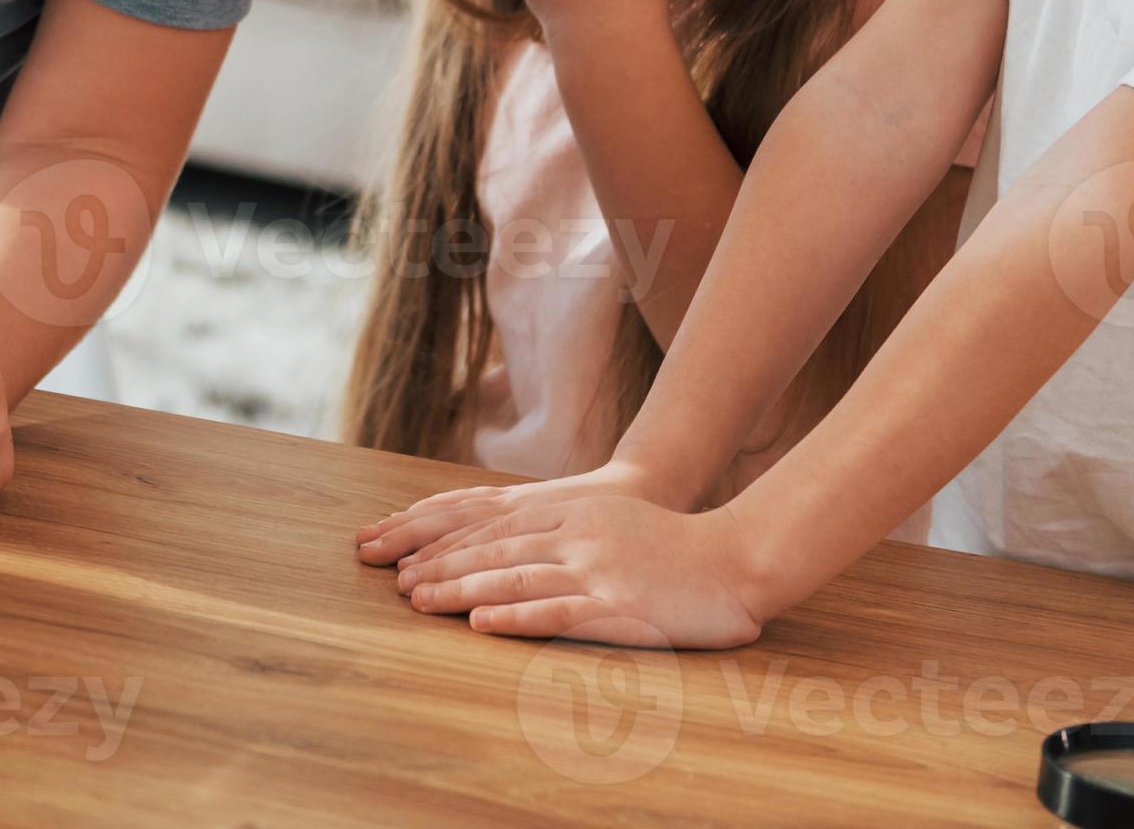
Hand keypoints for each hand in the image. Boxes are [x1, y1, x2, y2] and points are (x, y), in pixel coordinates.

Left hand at [390, 495, 771, 647]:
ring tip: (420, 601)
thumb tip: (508, 542)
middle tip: (397, 582)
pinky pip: (557, 611)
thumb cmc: (671, 543)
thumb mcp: (609, 518)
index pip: (494, 522)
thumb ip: (562, 523)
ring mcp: (597, 567)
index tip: (407, 556)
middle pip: (493, 548)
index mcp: (573, 508)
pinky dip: (515, 618)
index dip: (447, 540)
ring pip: (514, 577)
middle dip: (440, 565)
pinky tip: (482, 624)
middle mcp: (576, 531)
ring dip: (461, 591)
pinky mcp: (618, 605)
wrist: (736, 557)